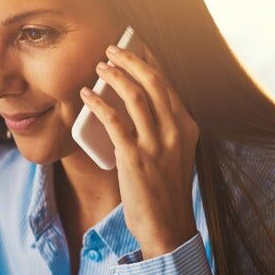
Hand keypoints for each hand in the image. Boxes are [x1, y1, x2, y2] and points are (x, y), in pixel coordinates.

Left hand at [79, 42, 200, 258]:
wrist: (168, 228)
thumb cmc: (166, 193)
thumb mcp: (176, 155)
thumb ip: (164, 130)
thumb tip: (137, 104)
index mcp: (188, 128)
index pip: (168, 84)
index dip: (150, 61)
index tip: (135, 46)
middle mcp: (176, 131)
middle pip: (154, 81)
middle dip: (131, 59)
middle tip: (112, 48)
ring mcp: (156, 144)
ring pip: (135, 95)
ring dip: (114, 75)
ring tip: (99, 65)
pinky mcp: (135, 158)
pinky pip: (114, 120)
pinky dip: (98, 103)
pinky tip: (86, 95)